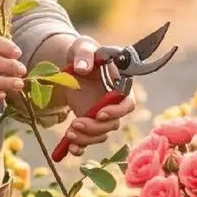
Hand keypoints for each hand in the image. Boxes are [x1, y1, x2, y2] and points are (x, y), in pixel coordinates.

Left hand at [53, 33, 134, 155]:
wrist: (70, 63)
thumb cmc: (83, 53)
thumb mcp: (82, 47)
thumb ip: (84, 54)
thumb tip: (82, 68)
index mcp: (119, 86)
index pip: (127, 104)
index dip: (117, 112)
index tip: (100, 113)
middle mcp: (113, 105)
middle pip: (112, 124)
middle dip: (95, 128)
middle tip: (75, 124)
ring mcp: (100, 116)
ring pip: (100, 135)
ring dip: (86, 138)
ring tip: (69, 133)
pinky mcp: (88, 123)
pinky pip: (87, 140)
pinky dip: (80, 147)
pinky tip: (70, 148)